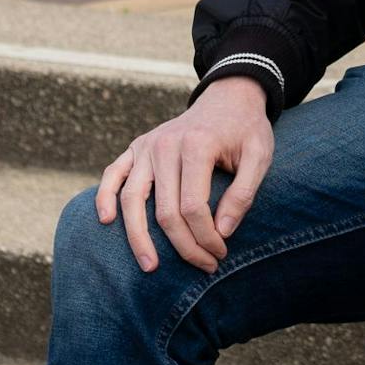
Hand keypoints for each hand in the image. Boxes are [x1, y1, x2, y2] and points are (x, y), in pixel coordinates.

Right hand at [95, 77, 273, 274]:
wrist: (229, 97)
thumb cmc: (246, 130)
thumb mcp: (260, 155)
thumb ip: (244, 192)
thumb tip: (223, 231)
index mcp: (197, 145)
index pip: (193, 207)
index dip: (206, 237)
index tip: (220, 253)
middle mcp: (166, 145)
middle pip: (165, 210)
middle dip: (184, 246)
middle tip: (202, 266)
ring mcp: (147, 146)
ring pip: (133, 199)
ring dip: (138, 237)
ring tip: (149, 266)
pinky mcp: (136, 147)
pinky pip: (113, 174)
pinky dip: (105, 197)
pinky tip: (106, 221)